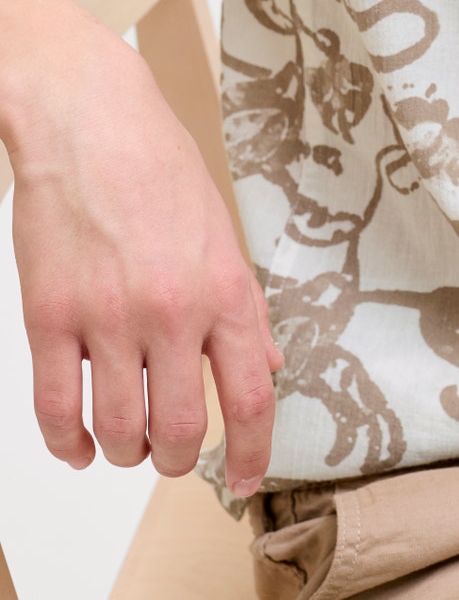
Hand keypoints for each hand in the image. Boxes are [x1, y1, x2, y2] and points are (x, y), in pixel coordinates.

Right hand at [5, 6, 283, 495]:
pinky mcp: (49, 317)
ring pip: (119, 431)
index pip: (252, 396)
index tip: (246, 479)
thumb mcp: (222, 231)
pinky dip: (68, 445)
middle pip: (181, 431)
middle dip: (178, 460)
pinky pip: (56, 411)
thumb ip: (246, 304)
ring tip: (128, 441)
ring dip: (126, 453)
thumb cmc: (158, 167)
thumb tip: (269, 363)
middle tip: (172, 456)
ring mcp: (106, 318)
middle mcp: (170, 311)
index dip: (253, 453)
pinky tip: (79, 445)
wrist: (89, 120)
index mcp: (223, 289)